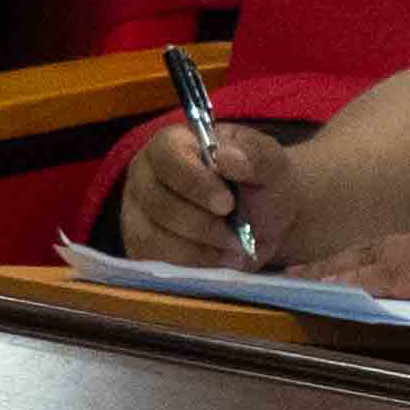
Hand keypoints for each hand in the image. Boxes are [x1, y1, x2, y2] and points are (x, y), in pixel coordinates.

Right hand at [112, 115, 307, 265]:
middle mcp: (146, 175)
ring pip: (153, 235)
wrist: (267, 223)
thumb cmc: (263, 185)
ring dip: (199, 248)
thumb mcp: (271, 164)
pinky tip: (219, 259)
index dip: (195, 182)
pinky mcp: (141, 245)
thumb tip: (224, 157)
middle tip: (237, 235)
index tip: (228, 204)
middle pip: (158, 203)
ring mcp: (138, 212)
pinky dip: (191, 264)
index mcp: (173, 144)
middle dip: (202, 224)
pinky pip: (156, 260)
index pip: (168, 156)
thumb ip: (254, 156)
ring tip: (234, 247)